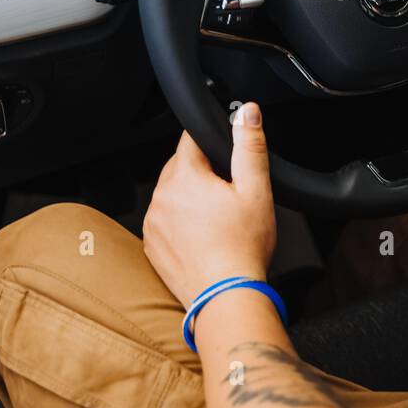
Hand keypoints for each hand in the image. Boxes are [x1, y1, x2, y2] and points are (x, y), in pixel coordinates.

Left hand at [142, 102, 275, 307]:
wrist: (226, 296)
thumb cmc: (243, 246)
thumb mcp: (256, 190)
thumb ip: (250, 146)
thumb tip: (246, 112)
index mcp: (185, 177)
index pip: (189, 139)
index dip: (209, 139)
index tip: (222, 149)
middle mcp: (161, 196)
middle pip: (179, 167)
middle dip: (202, 171)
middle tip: (228, 192)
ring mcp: (153, 222)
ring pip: (171, 194)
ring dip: (189, 197)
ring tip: (217, 218)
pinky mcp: (151, 245)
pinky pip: (164, 220)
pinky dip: (179, 222)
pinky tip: (202, 235)